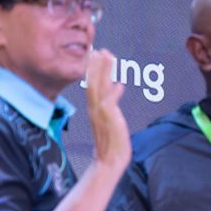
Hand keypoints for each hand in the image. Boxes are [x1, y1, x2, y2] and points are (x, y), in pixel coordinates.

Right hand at [86, 48, 129, 172]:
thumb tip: (117, 85)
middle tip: (100, 49)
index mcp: (94, 108)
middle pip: (93, 83)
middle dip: (97, 65)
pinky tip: (119, 84)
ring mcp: (101, 115)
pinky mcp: (109, 121)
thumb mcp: (110, 118)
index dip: (93, 69)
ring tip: (108, 57)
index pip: (91, 85)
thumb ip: (111, 102)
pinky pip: (109, 104)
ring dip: (104, 73)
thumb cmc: (111, 142)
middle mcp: (95, 110)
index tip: (95, 53)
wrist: (110, 161)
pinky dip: (113, 94)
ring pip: (99, 89)